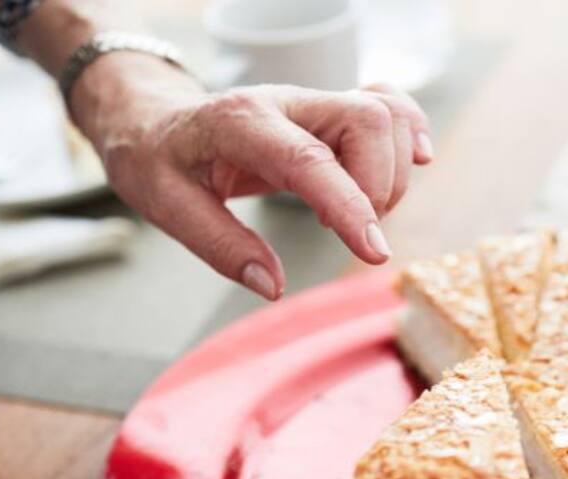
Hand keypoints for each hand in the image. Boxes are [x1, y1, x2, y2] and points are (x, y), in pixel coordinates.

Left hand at [72, 56, 432, 299]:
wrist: (154, 122)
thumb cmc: (157, 163)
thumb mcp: (166, 208)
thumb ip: (220, 247)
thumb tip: (272, 286)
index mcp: (240, 123)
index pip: (309, 158)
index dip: (349, 204)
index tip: (374, 251)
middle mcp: (284, 102)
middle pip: (367, 121)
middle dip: (379, 188)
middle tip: (352, 234)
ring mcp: (311, 102)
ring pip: (385, 114)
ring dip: (392, 172)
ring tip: (358, 213)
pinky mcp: (327, 112)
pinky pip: (387, 106)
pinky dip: (409, 135)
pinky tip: (413, 163)